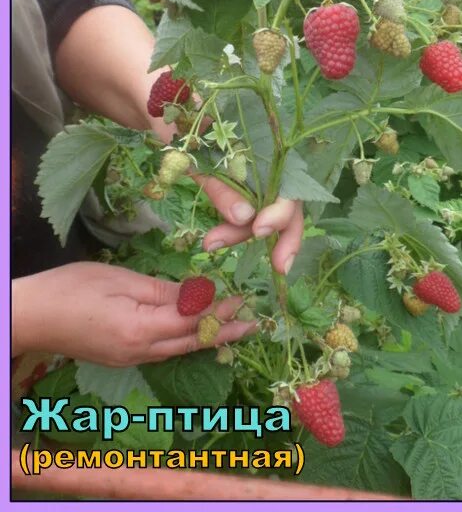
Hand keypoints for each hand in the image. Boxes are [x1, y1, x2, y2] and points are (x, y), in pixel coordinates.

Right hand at [12, 263, 255, 365]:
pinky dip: (184, 342)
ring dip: (207, 339)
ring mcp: (129, 360)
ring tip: (234, 330)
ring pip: (178, 351)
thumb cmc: (71, 288)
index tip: (244, 299)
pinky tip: (195, 334)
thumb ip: (163, 291)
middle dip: (224, 333)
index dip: (220, 311)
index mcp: (140, 330)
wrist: (29, 317)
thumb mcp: (120, 279)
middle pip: (190, 343)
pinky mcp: (120, 358)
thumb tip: (199, 294)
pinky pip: (162, 352)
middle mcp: (139, 352)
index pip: (192, 322)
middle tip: (254, 324)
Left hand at [149, 91, 304, 276]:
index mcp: (266, 135)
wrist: (155, 100)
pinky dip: (236, 229)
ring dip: (245, 234)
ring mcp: (253, 168)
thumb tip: (245, 217)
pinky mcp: (237, 180)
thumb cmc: (175, 113)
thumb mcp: (192, 147)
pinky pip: (247, 208)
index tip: (258, 230)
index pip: (289, 178)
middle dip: (283, 234)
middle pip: (288, 199)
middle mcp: (268, 153)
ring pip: (266, 208)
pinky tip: (216, 240)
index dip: (281, 208)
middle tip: (276, 267)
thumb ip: (220, 181)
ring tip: (211, 244)